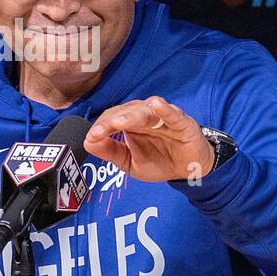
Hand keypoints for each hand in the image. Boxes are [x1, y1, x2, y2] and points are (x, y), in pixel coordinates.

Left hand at [83, 97, 214, 182]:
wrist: (188, 170)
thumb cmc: (160, 161)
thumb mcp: (130, 162)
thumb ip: (110, 152)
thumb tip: (87, 142)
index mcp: (131, 123)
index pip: (112, 117)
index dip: (101, 126)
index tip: (91, 137)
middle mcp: (146, 116)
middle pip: (126, 112)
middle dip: (111, 121)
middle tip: (99, 132)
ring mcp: (164, 118)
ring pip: (145, 112)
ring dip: (131, 116)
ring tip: (119, 122)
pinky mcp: (183, 123)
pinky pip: (173, 114)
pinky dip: (165, 109)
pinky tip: (156, 105)